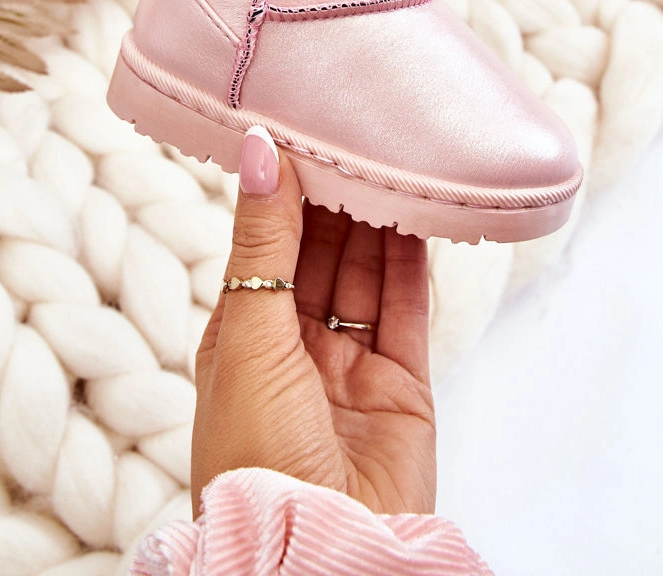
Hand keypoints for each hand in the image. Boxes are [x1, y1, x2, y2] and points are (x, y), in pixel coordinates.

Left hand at [192, 127, 435, 516]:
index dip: (285, 190)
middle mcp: (295, 344)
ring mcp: (351, 363)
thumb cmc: (255, 452)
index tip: (302, 130)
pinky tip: (420, 213)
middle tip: (355, 135)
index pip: (267, 244)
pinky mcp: (402, 381)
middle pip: (320, 253)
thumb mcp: (247, 334)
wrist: (320, 552)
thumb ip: (264, 241)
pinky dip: (415, 259)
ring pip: (366, 273)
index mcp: (242, 334)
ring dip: (377, 220)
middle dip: (335, 198)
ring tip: (390, 159)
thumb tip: (261, 149)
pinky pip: (408, 306)